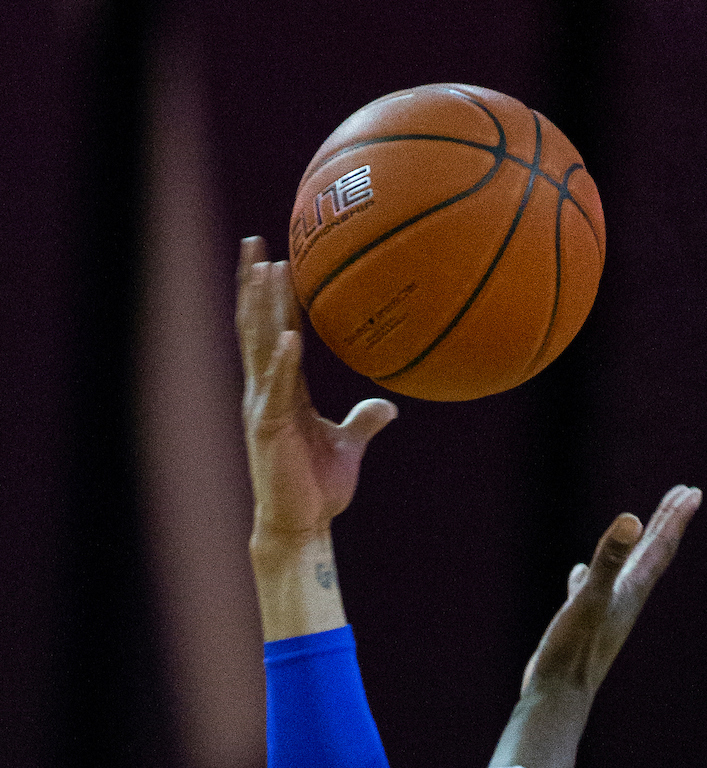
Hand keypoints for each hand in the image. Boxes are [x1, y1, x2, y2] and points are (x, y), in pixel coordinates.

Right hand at [237, 236, 397, 548]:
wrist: (299, 524)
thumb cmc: (316, 488)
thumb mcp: (347, 447)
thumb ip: (364, 421)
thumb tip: (390, 405)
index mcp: (282, 390)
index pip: (274, 331)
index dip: (272, 297)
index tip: (273, 259)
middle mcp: (264, 391)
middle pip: (255, 327)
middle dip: (254, 284)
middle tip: (255, 242)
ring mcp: (262, 407)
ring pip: (258, 348)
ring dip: (261, 308)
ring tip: (264, 269)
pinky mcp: (268, 429)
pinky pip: (278, 389)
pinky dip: (283, 363)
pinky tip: (290, 336)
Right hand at [520, 484, 702, 700]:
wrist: (558, 697)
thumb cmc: (574, 651)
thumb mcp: (591, 598)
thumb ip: (610, 560)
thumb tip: (631, 519)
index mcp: (631, 591)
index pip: (660, 547)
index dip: (675, 518)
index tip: (691, 491)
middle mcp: (624, 600)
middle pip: (652, 554)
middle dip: (666, 524)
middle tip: (684, 495)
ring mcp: (604, 613)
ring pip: (626, 572)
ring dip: (636, 548)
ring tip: (640, 530)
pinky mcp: (581, 625)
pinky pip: (590, 591)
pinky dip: (590, 576)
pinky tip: (579, 572)